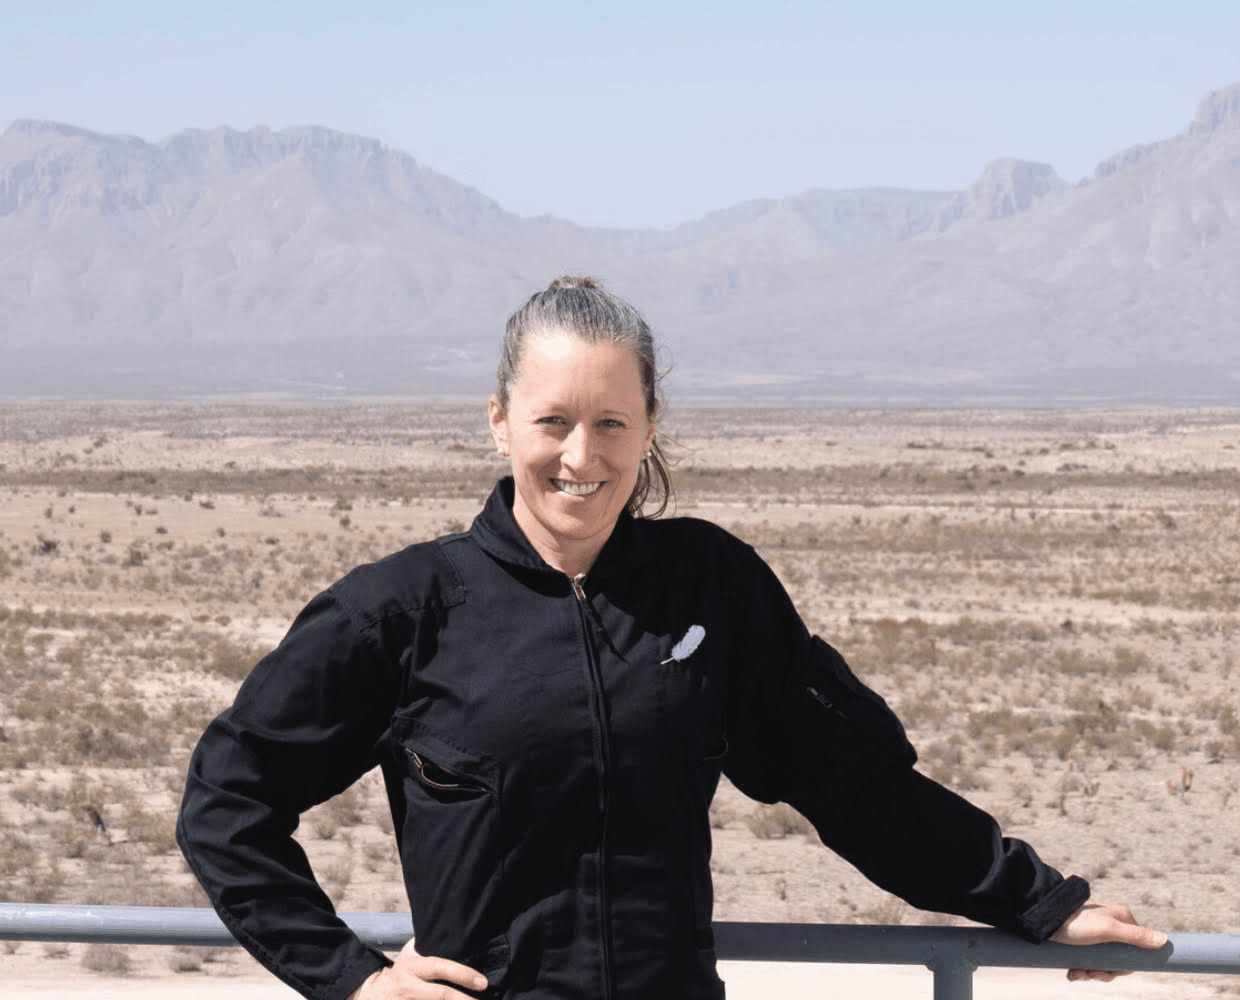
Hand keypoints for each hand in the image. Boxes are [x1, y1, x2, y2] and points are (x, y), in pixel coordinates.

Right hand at [350, 937, 487, 998]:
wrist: (372, 994)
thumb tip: (456, 930)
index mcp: (412, 966)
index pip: (439, 967)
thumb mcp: (410, 954)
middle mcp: (409, 986)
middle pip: (440, 995)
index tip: (483, 982)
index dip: (462, 974)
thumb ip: (428, 944)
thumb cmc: (402, 971)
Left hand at [1050, 902, 1167, 981]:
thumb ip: (1135, 936)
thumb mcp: (1107, 930)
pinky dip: (1081, 970)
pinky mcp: (1083, 941)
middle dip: (1103, 971)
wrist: (1042, 920)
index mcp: (1123, 919)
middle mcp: (1113, 925)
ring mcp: (1098, 934)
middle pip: (1119, 960)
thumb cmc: (1075, 923)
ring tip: (1076, 973)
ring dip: (1090, 972)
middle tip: (1088, 973)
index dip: (1124, 967)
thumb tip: (1164, 941)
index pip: (1137, 952)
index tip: (1110, 971)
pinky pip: (1089, 961)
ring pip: (1103, 963)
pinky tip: (1072, 972)